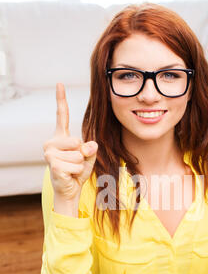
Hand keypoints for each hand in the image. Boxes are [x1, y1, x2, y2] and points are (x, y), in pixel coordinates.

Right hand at [43, 83, 97, 201]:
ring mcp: (49, 153)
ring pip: (78, 155)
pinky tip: (69, 175)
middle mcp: (51, 142)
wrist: (69, 190)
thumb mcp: (88, 157)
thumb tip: (91, 145)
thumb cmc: (77, 172)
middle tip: (75, 163)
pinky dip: (77, 172)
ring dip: (80, 165)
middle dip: (82, 155)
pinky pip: (76, 165)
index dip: (61, 99)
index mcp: (60, 137)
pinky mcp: (53, 164)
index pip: (61, 115)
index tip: (60, 84)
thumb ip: (91, 148)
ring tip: (72, 170)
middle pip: (77, 141)